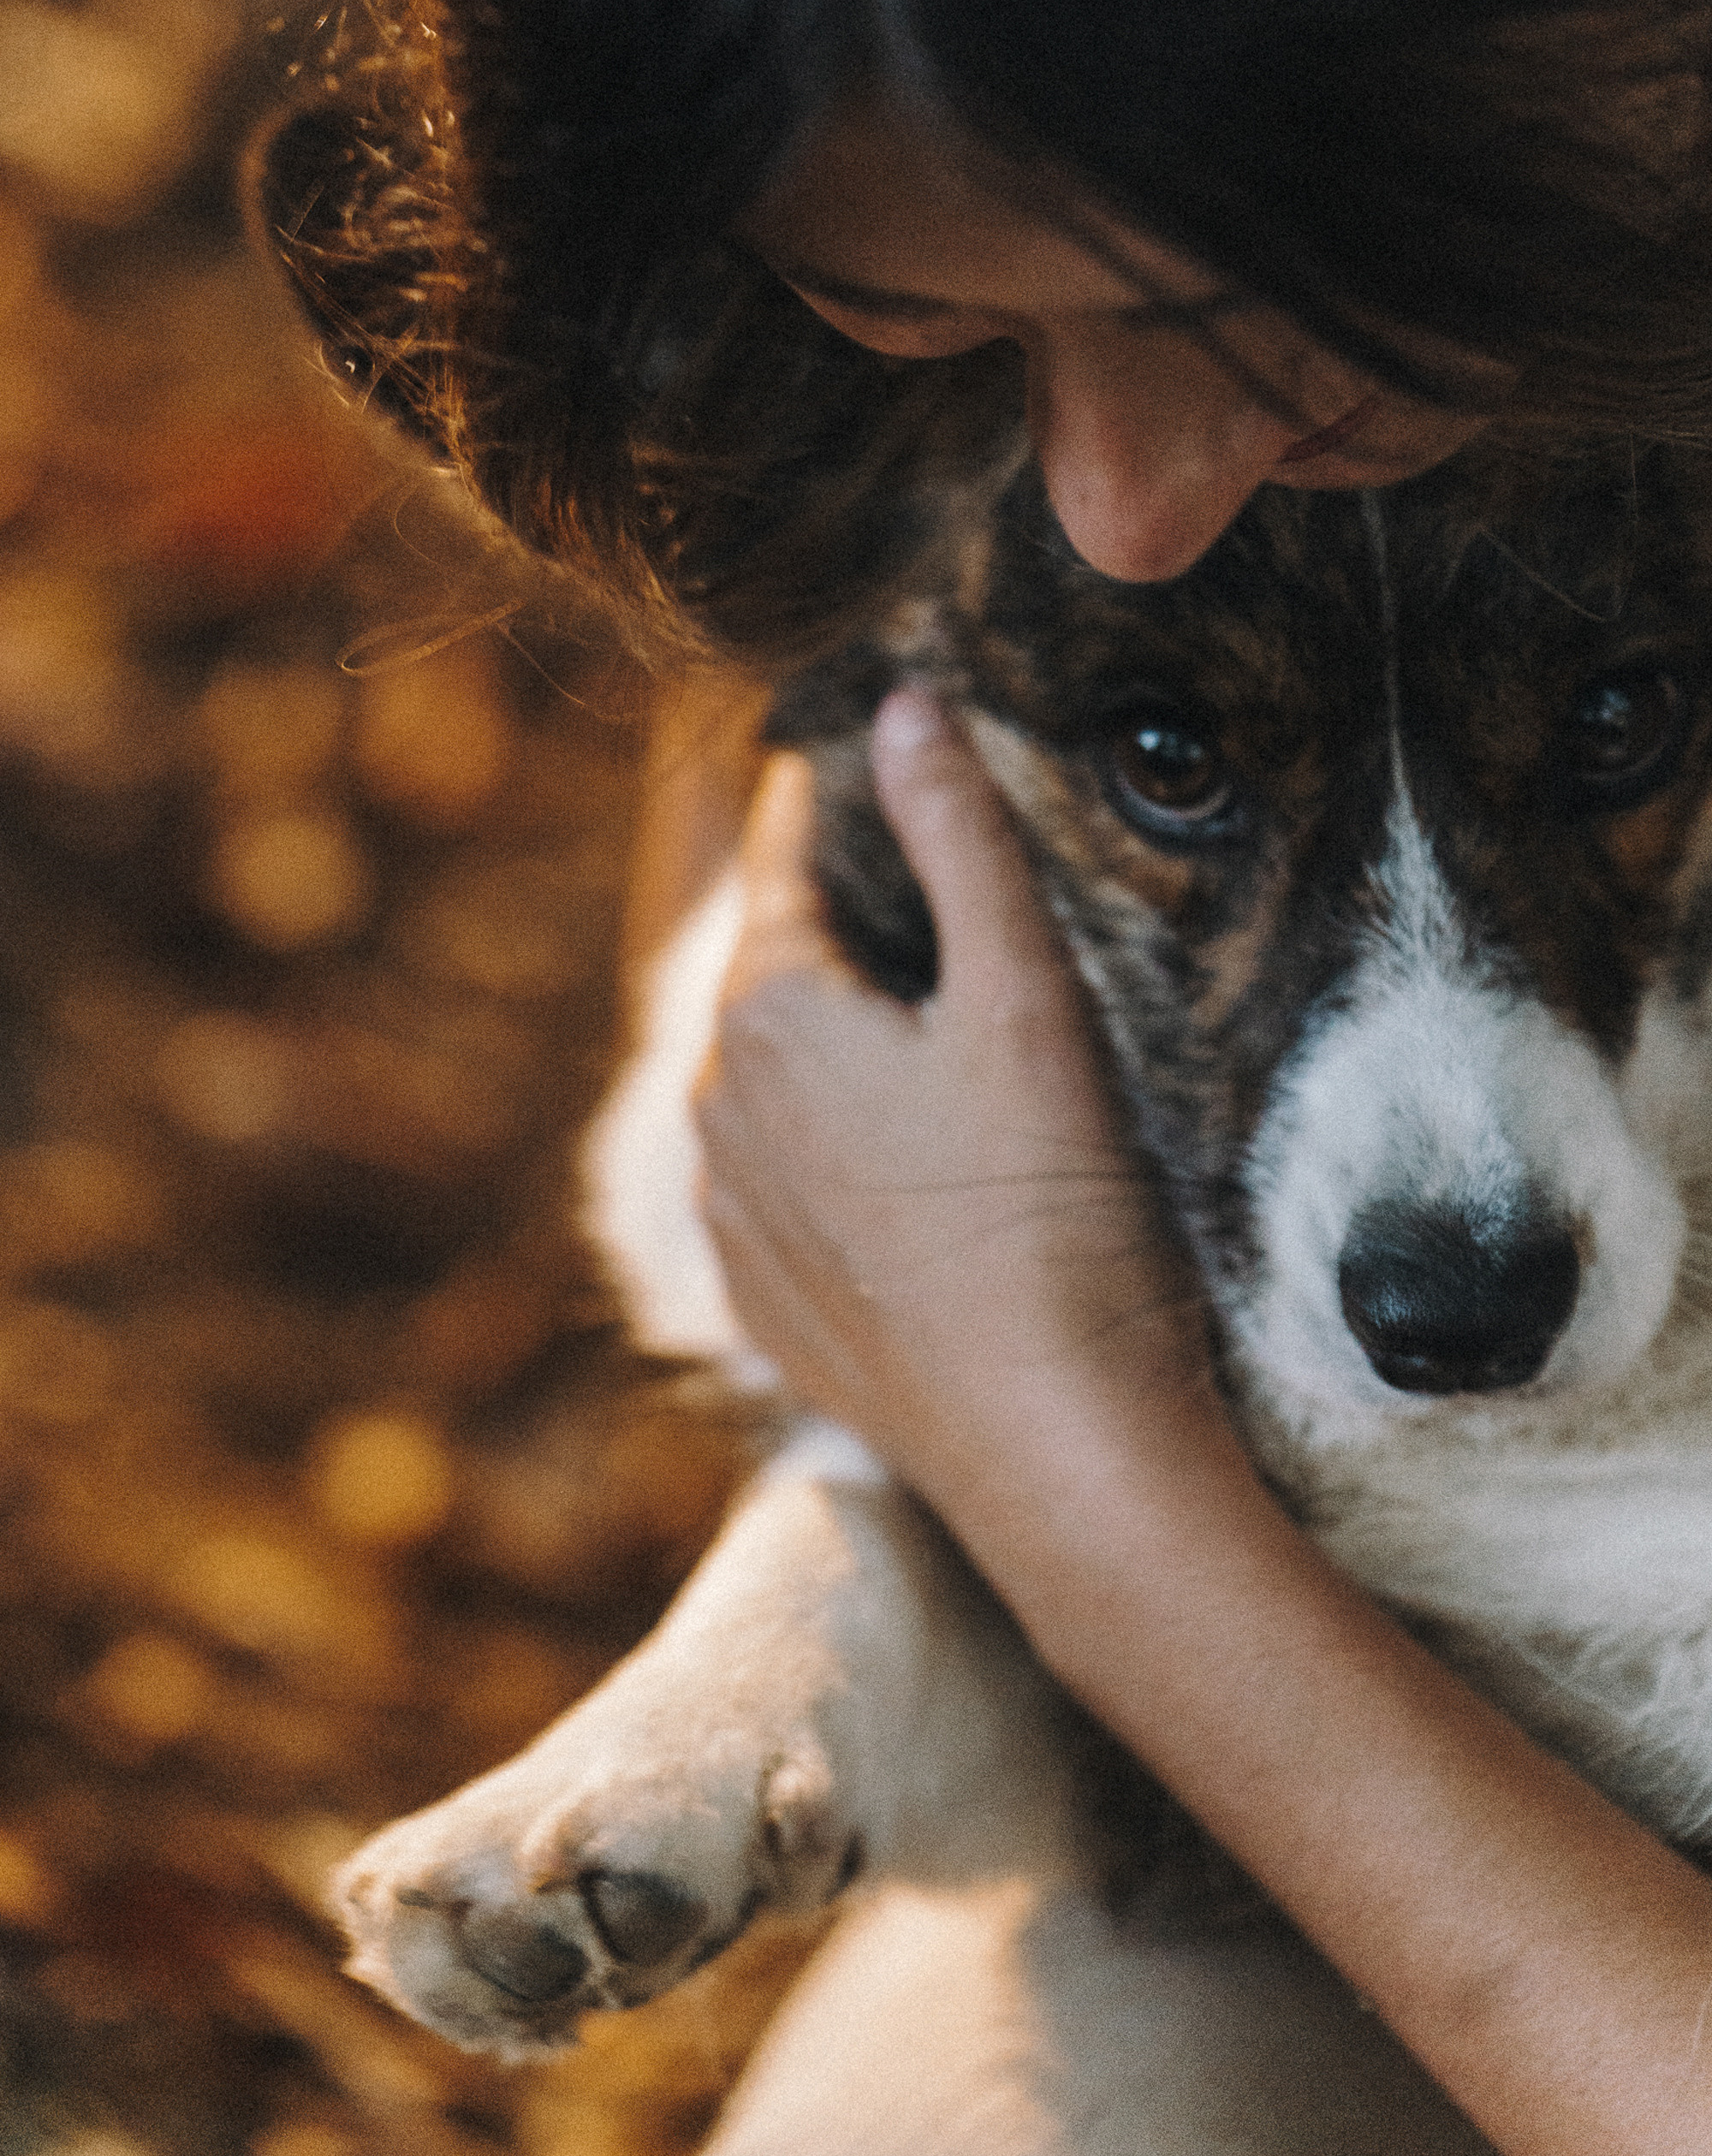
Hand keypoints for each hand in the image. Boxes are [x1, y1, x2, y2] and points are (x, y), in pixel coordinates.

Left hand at [697, 688, 1213, 1517]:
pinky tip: (905, 1168)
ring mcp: (734, 1220)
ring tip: (913, 1026)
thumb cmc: (1053, 1213)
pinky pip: (781, 1190)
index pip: (788, 858)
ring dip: (827, 1044)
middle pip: (773, 972)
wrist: (1056, 1450)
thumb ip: (963, 839)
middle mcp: (718, 1112)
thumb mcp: (1023, 999)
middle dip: (834, 922)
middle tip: (903, 879)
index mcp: (770, 1016)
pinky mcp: (769, 1308)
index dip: (825, 794)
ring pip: (769, 1085)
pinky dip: (829, 1155)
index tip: (839, 747)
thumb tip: (904, 705)